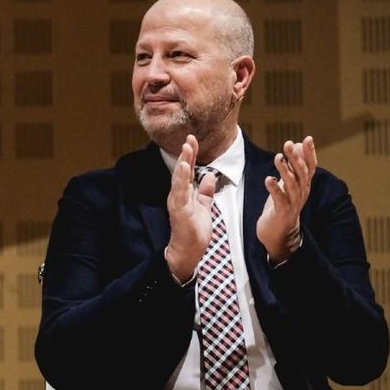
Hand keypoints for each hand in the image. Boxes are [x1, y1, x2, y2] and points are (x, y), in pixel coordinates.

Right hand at [165, 134, 216, 281]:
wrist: (188, 251)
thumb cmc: (194, 231)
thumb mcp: (204, 207)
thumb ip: (206, 192)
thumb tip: (211, 176)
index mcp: (184, 194)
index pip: (187, 171)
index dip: (190, 155)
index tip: (193, 140)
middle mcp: (178, 195)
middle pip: (182, 170)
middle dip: (186, 154)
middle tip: (190, 137)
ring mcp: (177, 202)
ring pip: (180, 178)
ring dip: (183, 162)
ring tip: (186, 148)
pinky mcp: (179, 210)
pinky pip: (181, 192)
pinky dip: (182, 178)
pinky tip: (185, 167)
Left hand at [257, 136, 316, 263]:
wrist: (278, 232)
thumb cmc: (282, 204)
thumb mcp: (289, 182)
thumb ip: (294, 165)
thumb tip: (298, 144)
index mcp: (304, 185)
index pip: (310, 167)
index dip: (310, 153)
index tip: (308, 139)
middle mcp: (302, 193)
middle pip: (301, 173)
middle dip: (295, 158)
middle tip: (288, 144)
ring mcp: (293, 203)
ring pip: (292, 185)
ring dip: (285, 170)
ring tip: (278, 158)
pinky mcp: (282, 212)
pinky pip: (279, 199)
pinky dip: (274, 189)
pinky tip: (268, 179)